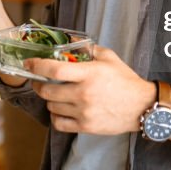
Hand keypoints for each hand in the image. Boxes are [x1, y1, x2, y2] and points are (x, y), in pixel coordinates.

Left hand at [29, 46, 155, 134]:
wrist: (142, 107)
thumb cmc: (126, 81)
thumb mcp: (110, 58)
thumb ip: (90, 49)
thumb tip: (73, 43)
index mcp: (88, 73)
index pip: (54, 69)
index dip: (37, 65)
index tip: (28, 63)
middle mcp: (83, 93)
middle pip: (47, 90)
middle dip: (38, 84)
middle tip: (39, 81)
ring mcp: (83, 111)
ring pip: (51, 106)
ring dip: (49, 100)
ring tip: (54, 95)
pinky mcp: (85, 126)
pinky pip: (59, 123)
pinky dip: (55, 117)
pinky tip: (60, 111)